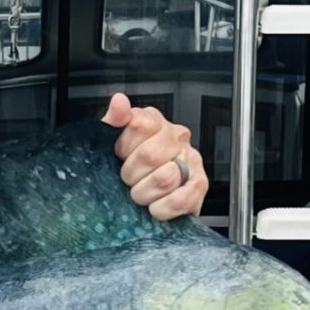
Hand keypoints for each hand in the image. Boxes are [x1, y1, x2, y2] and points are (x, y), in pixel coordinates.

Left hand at [103, 94, 208, 220]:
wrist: (149, 196)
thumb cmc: (129, 167)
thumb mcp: (110, 142)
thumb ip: (113, 121)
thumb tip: (119, 101)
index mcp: (154, 123)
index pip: (141, 124)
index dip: (124, 146)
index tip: (120, 155)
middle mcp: (176, 138)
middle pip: (150, 155)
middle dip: (131, 175)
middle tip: (129, 180)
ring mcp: (191, 161)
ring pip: (165, 178)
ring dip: (145, 193)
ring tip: (142, 194)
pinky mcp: (199, 186)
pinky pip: (181, 199)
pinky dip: (162, 208)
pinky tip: (155, 206)